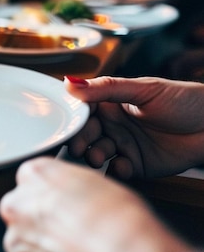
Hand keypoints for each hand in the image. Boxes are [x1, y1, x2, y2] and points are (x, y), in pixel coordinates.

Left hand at [0, 157, 191, 251]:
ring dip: (41, 243)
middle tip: (68, 230)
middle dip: (40, 217)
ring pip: (23, 236)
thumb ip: (69, 185)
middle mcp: (18, 203)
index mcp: (35, 175)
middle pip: (23, 206)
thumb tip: (70, 193)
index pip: (32, 176)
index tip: (61, 201)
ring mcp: (16, 238)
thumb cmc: (121, 224)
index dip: (50, 190)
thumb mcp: (100, 184)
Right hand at [64, 76, 203, 178]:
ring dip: (94, 155)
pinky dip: (116, 170)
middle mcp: (113, 124)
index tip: (66, 124)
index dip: (73, 118)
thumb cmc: (185, 101)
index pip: (83, 110)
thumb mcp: (143, 89)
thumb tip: (71, 81)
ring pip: (97, 152)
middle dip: (80, 140)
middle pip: (86, 134)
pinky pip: (118, 170)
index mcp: (111, 103)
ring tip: (98, 156)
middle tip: (79, 146)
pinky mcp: (137, 165)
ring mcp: (124, 145)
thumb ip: (106, 88)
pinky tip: (122, 165)